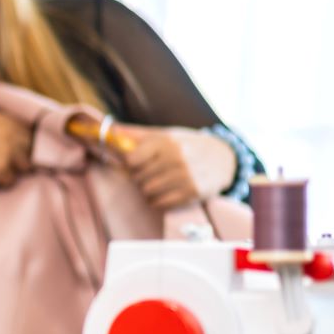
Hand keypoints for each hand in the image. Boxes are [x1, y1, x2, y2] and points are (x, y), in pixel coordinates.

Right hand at [0, 113, 33, 188]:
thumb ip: (2, 126)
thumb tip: (22, 137)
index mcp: (5, 119)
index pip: (30, 133)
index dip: (25, 145)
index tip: (18, 151)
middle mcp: (11, 132)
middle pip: (31, 149)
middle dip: (22, 157)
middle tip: (5, 163)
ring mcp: (9, 150)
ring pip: (25, 166)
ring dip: (12, 170)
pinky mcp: (3, 168)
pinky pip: (11, 179)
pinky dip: (1, 181)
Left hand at [118, 126, 237, 208]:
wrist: (223, 157)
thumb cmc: (186, 145)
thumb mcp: (164, 134)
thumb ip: (135, 134)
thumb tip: (110, 130)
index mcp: (166, 141)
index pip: (131, 160)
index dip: (131, 164)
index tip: (137, 163)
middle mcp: (176, 158)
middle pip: (138, 178)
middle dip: (140, 177)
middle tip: (149, 174)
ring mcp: (185, 176)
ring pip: (147, 192)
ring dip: (147, 191)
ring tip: (157, 183)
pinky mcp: (193, 192)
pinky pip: (161, 204)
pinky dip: (157, 201)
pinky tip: (164, 193)